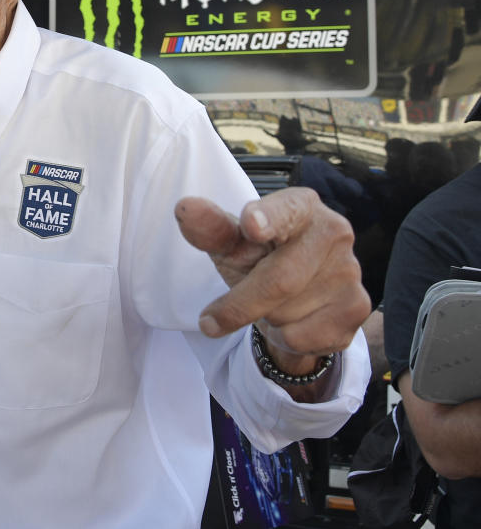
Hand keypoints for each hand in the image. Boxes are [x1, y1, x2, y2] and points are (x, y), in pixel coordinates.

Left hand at [175, 187, 369, 374]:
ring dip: (264, 318)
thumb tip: (185, 209)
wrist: (292, 295)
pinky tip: (292, 318)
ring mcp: (349, 270)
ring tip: (270, 304)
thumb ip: (211, 229)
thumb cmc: (257, 256)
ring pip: (288, 314)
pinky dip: (284, 337)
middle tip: (210, 320)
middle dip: (239, 305)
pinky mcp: (357, 307)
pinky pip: (303, 337)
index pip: (286, 211)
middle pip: (279, 281)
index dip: (268, 219)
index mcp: (300, 205)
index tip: (250, 225)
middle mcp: (333, 231)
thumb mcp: (230, 244)